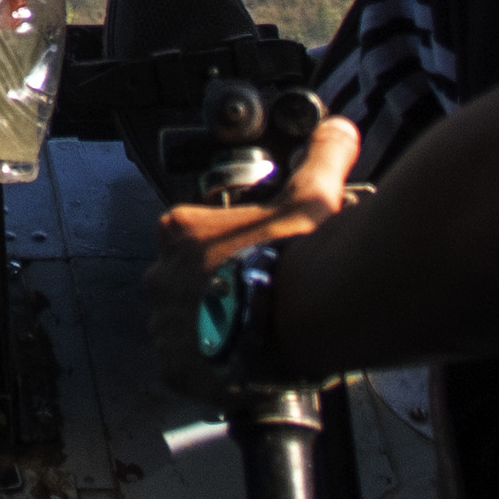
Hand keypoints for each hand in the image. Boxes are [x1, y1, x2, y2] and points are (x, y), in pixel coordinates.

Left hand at [147, 113, 361, 400]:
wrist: (304, 316)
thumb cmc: (301, 255)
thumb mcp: (311, 197)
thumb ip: (321, 159)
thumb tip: (338, 129)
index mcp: (181, 231)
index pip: (192, 237)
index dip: (228, 249)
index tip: (256, 260)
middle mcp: (161, 276)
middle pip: (187, 284)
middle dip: (218, 293)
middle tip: (261, 302)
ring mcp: (165, 325)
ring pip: (187, 328)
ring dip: (215, 332)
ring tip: (259, 337)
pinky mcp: (176, 367)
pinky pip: (190, 369)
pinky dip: (213, 370)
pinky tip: (247, 364)